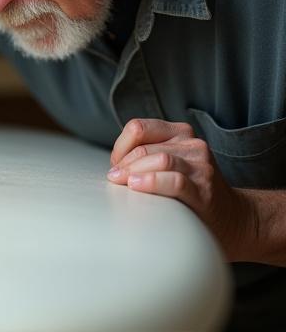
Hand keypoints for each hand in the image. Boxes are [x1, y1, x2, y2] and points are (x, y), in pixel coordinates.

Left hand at [107, 118, 256, 260]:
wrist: (232, 218)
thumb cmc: (190, 191)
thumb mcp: (169, 164)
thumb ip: (145, 156)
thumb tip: (113, 167)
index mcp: (179, 133)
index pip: (138, 128)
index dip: (120, 147)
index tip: (115, 166)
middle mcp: (192, 144)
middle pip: (144, 147)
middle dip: (123, 165)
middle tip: (115, 180)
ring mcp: (201, 166)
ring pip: (158, 159)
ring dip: (134, 172)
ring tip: (125, 185)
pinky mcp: (204, 190)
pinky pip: (175, 180)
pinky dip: (152, 182)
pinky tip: (137, 186)